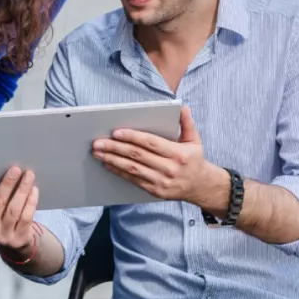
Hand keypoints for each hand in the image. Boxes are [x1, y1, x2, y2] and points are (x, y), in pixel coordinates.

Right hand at [0, 167, 38, 254]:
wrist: (12, 242)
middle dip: (7, 184)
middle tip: (15, 169)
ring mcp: (5, 237)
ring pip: (14, 210)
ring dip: (22, 190)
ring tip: (28, 175)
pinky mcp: (20, 239)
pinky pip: (26, 217)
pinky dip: (30, 202)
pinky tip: (33, 189)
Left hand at [92, 105, 223, 204]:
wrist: (200, 186)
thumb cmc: (194, 159)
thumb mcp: (195, 140)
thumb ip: (187, 123)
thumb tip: (182, 107)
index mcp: (178, 154)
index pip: (151, 143)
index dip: (132, 137)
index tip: (116, 132)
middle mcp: (169, 168)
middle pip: (137, 156)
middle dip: (115, 148)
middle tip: (98, 142)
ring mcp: (161, 181)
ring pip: (132, 169)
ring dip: (112, 160)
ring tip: (98, 153)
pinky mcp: (155, 191)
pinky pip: (133, 180)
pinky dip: (119, 172)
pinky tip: (108, 164)